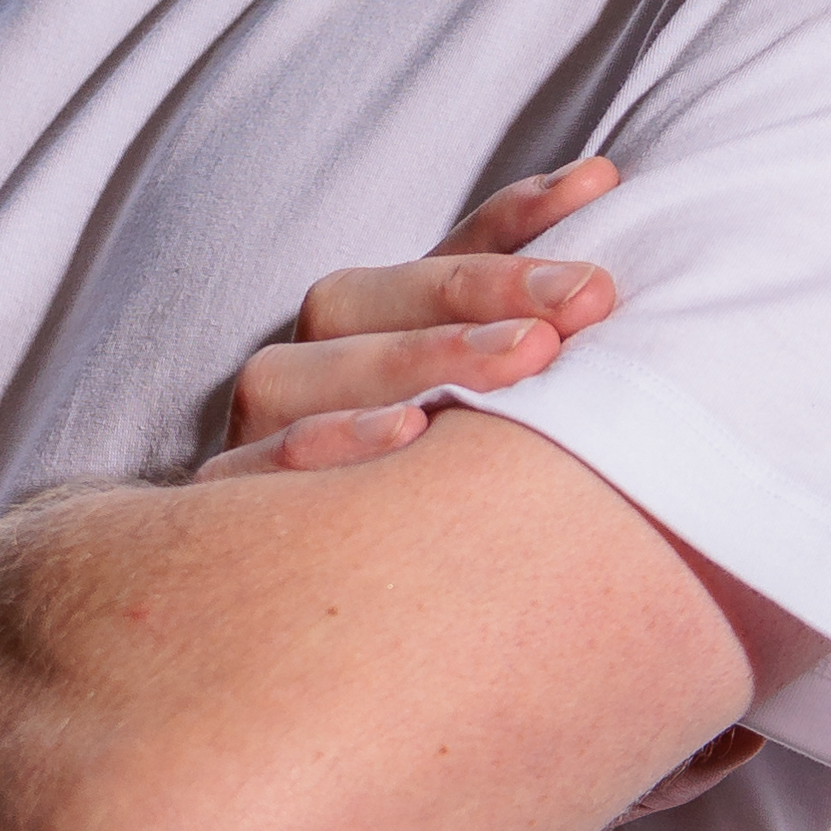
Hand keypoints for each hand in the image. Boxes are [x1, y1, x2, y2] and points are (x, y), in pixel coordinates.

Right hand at [202, 158, 622, 480]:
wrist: (317, 645)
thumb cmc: (436, 512)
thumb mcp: (495, 418)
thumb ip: (530, 319)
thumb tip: (606, 186)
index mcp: (356, 338)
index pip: (431, 261)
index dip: (514, 220)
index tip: (600, 185)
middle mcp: (294, 373)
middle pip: (356, 303)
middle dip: (475, 290)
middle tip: (585, 296)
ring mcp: (249, 438)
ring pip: (301, 374)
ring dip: (417, 355)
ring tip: (529, 352)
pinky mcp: (224, 509)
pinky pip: (255, 470)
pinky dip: (331, 442)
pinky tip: (411, 431)